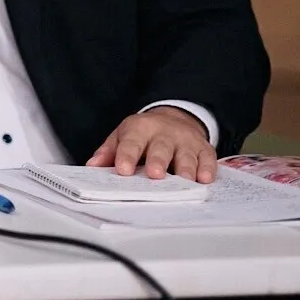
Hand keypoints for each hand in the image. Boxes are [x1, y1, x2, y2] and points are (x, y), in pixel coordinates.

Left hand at [87, 107, 217, 181]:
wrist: (174, 118)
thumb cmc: (143, 134)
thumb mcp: (123, 136)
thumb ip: (109, 152)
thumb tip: (92, 166)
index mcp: (140, 129)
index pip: (131, 143)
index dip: (126, 156)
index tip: (122, 170)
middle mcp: (164, 133)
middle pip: (161, 148)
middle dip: (158, 161)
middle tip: (155, 174)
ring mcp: (186, 140)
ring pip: (186, 155)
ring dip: (185, 168)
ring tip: (183, 181)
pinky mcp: (204, 148)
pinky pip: (207, 158)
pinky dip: (207, 169)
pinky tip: (204, 179)